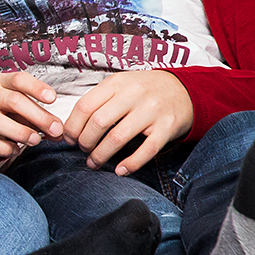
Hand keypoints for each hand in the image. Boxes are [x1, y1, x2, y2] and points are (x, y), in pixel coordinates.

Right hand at [0, 73, 64, 162]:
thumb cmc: (6, 114)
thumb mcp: (23, 109)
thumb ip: (41, 117)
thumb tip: (58, 131)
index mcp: (1, 83)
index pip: (18, 79)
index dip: (36, 88)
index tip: (52, 99)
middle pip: (12, 100)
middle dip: (37, 116)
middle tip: (55, 129)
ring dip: (20, 132)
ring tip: (35, 140)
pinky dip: (4, 148)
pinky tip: (15, 150)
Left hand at [63, 70, 192, 173]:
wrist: (185, 90)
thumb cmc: (146, 90)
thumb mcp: (120, 85)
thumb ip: (98, 100)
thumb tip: (72, 125)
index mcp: (117, 83)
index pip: (85, 106)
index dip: (72, 126)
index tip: (69, 138)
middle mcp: (134, 95)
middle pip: (98, 123)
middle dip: (85, 142)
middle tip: (82, 150)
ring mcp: (152, 111)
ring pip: (118, 138)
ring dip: (101, 155)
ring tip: (93, 162)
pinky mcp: (167, 127)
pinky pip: (146, 150)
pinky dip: (130, 164)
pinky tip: (120, 170)